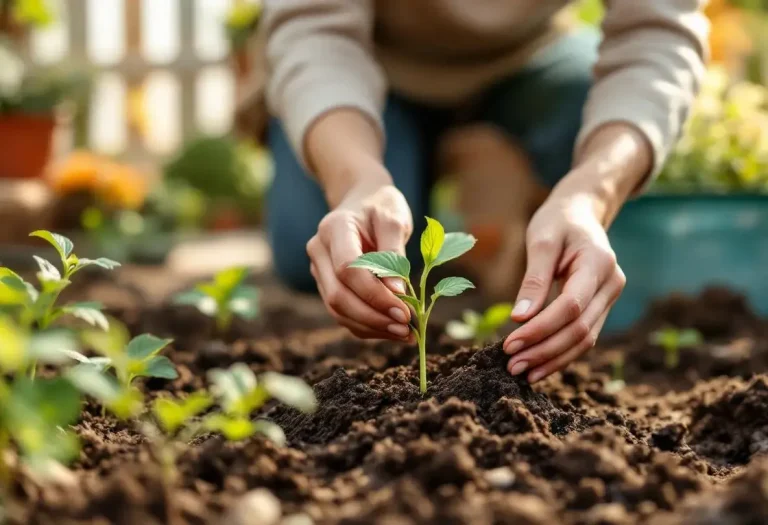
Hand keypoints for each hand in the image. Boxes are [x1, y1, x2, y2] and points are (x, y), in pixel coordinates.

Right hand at [307, 177, 412, 339]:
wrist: (362, 200)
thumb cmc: (381, 207)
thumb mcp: (394, 219)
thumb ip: (394, 254)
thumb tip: (396, 293)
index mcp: (333, 228)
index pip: (347, 269)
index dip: (374, 294)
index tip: (404, 310)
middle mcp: (319, 250)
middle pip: (338, 295)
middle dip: (373, 316)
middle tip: (406, 327)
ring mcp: (318, 270)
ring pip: (337, 310)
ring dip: (371, 326)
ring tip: (404, 333)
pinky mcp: (327, 285)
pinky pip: (343, 313)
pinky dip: (367, 326)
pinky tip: (392, 330)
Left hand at [502, 190, 625, 382]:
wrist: (581, 212)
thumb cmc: (558, 221)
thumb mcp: (541, 240)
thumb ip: (533, 279)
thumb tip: (519, 317)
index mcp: (599, 262)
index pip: (571, 306)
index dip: (540, 328)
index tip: (510, 343)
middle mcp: (612, 283)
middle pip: (580, 329)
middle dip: (544, 351)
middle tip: (511, 365)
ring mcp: (609, 298)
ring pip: (585, 339)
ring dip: (552, 359)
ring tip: (521, 372)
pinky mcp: (601, 307)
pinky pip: (583, 337)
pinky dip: (560, 354)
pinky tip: (537, 366)